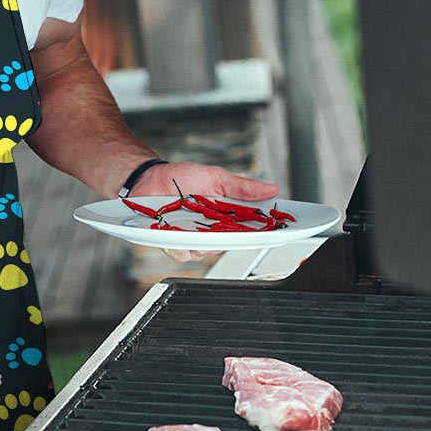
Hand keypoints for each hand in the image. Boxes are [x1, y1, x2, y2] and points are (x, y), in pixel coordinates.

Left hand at [130, 161, 279, 263]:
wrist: (150, 179)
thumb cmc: (182, 178)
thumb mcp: (216, 177)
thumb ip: (242, 187)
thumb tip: (271, 189)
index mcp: (227, 216)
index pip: (252, 229)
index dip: (266, 232)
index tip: (279, 230)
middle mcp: (213, 231)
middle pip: (231, 244)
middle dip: (232, 237)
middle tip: (227, 223)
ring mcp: (194, 239)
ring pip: (207, 252)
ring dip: (202, 239)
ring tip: (193, 220)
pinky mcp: (174, 244)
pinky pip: (183, 253)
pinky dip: (180, 243)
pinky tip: (175, 229)